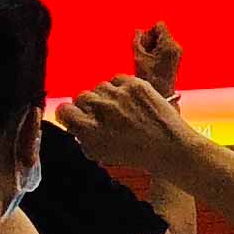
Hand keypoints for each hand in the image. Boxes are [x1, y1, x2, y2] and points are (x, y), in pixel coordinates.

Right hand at [62, 74, 213, 184]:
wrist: (170, 147)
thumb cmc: (137, 154)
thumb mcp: (100, 152)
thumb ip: (82, 136)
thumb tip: (73, 123)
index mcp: (89, 129)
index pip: (63, 110)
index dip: (70, 114)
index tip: (76, 117)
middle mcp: (101, 109)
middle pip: (81, 96)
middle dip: (89, 106)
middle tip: (104, 115)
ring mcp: (118, 94)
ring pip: (100, 86)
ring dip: (107, 96)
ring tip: (122, 110)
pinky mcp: (135, 84)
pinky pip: (117, 78)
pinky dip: (122, 87)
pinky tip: (131, 100)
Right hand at [129, 21, 185, 96]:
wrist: (161, 93)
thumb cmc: (149, 77)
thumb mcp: (139, 57)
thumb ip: (138, 40)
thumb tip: (139, 31)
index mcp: (169, 45)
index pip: (159, 25)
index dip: (149, 32)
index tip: (144, 45)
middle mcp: (176, 47)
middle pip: (160, 32)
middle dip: (150, 39)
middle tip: (144, 54)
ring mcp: (177, 52)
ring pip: (161, 39)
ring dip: (152, 46)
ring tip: (147, 59)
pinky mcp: (175, 57)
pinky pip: (164, 47)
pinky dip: (156, 51)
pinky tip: (151, 62)